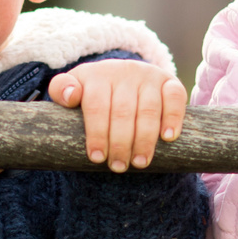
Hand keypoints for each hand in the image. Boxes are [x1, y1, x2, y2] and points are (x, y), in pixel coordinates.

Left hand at [48, 60, 187, 171]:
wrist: (122, 76)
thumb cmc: (93, 92)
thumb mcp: (73, 88)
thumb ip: (62, 90)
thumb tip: (71, 95)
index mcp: (98, 75)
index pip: (97, 106)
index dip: (97, 134)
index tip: (97, 158)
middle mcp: (124, 71)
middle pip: (123, 111)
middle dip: (120, 143)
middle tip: (118, 167)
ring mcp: (149, 76)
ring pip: (148, 109)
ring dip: (145, 139)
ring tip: (139, 162)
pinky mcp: (169, 81)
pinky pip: (174, 97)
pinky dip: (173, 117)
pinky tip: (167, 138)